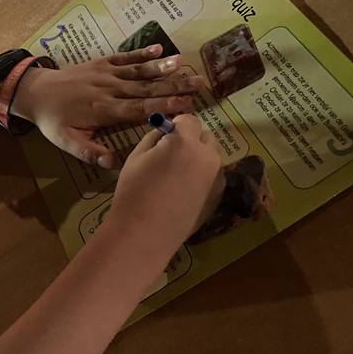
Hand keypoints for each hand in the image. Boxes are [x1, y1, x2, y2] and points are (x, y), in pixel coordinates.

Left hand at [13, 46, 204, 166]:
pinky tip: (158, 48)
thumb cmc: (53, 120)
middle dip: (172, 86)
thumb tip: (112, 163)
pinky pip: (124, 57)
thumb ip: (88, 151)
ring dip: (161, 67)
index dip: (161, 105)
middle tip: (198, 84)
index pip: (137, 108)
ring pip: (137, 71)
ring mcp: (106, 73)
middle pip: (145, 88)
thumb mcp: (65, 141)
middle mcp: (109, 89)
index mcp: (103, 110)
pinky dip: (140, 53)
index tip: (184, 104)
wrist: (35, 92)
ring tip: (183, 63)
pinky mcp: (101, 63)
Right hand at [107, 115, 224, 249]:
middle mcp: (207, 156)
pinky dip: (202, 177)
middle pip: (205, 137)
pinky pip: (212, 177)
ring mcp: (217, 177)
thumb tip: (165, 134)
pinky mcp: (218, 196)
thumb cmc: (134, 192)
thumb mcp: (136, 157)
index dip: (176, 125)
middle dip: (191, 139)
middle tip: (171, 155)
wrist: (145, 233)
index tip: (165, 135)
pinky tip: (183, 192)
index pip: (189, 120)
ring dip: (198, 158)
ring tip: (177, 177)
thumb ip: (154, 139)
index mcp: (185, 142)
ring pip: (210, 158)